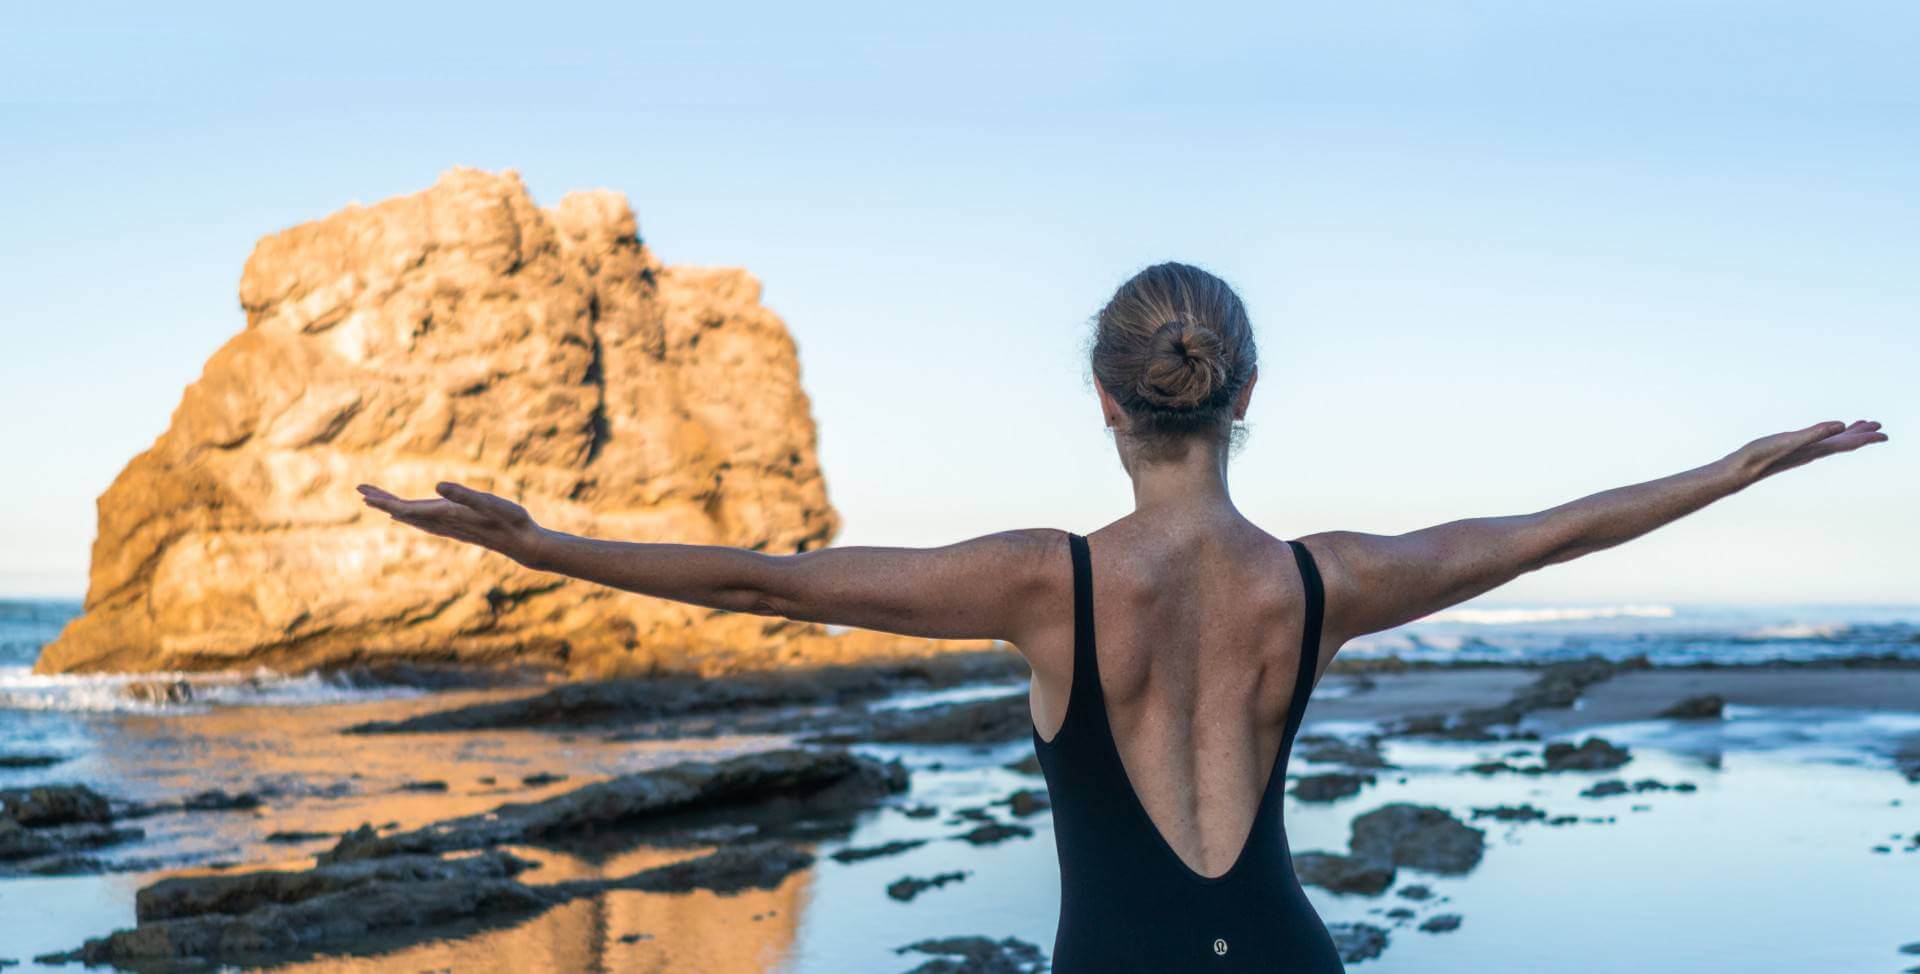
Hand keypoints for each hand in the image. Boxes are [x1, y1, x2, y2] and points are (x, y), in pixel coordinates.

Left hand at [356, 481, 550, 567]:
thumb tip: (437, 485)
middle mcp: (443, 522)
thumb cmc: (510, 520)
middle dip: (382, 501)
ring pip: (413, 518)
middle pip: (404, 513)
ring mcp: (450, 526)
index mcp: (445, 514)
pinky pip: (425, 521)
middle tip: (360, 490)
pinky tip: (410, 515)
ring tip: (378, 501)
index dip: (382, 499)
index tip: (362, 491)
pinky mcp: (458, 526)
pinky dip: (411, 515)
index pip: (404, 507)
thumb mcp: (488, 501)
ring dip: (394, 508)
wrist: (524, 544)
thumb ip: (463, 494)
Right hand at [1725, 419, 1887, 484]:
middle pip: (1843, 443)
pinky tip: (1824, 433)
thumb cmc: (1761, 456)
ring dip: (1845, 434)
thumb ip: (1815, 433)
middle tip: (1878, 426)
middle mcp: (1811, 451)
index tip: (1883, 433)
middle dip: (1861, 435)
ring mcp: (1801, 451)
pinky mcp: (1789, 449)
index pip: (1847, 443)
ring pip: (1830, 442)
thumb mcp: (1789, 441)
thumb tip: (1841, 425)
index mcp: (1815, 449)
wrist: (1739, 471)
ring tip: (1856, 426)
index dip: (1866, 438)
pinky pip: (1815, 441)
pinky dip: (1826, 435)